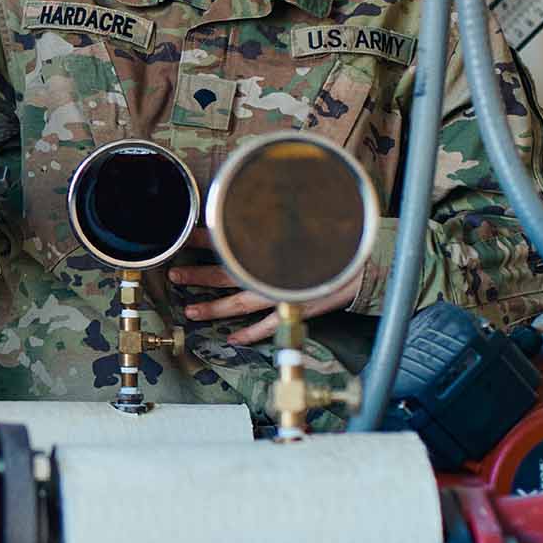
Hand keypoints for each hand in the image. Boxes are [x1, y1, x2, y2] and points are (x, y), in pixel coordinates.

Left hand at [166, 229, 360, 344]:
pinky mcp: (296, 310)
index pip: (232, 242)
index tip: (186, 236)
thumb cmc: (334, 241)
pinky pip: (268, 326)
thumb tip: (246, 204)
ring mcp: (284, 295)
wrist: (368, 264)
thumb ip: (274, 221)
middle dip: (199, 276)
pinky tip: (233, 338)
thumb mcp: (301, 225)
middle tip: (174, 275)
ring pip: (241, 303)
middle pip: (229, 274)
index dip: (207, 240)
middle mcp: (274, 272)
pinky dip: (251, 333)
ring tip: (191, 311)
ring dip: (215, 308)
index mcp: (273, 249)